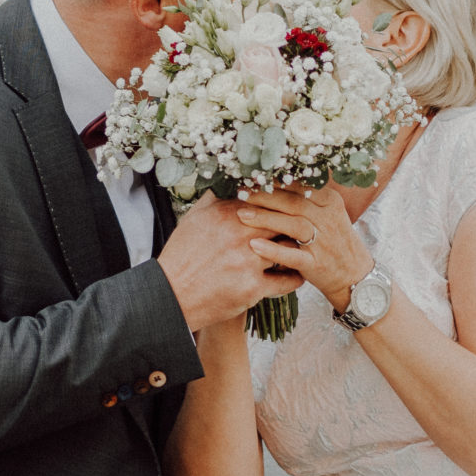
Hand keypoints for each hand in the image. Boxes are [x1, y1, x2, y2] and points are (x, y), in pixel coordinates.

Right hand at [158, 195, 303, 330]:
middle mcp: (240, 235)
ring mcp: (248, 262)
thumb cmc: (182, 256)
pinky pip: (286, 281)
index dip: (283, 204)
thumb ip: (214, 198)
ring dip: (295, 251)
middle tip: (304, 228)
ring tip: (302, 250)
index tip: (293, 207)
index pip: (269, 201)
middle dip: (293, 226)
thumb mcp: (193, 219)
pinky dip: (295, 277)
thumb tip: (226, 180)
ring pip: (288, 249)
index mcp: (228, 214)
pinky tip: (298, 274)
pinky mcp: (252, 288)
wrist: (171, 294)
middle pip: (283, 222)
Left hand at [235, 187, 370, 311]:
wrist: (354, 275)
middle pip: (293, 202)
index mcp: (329, 202)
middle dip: (264, 197)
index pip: (298, 187)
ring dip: (266, 219)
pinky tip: (254, 245)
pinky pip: (293, 255)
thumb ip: (305, 199)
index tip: (252, 178)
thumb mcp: (327, 214)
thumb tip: (273, 181)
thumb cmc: (333, 242)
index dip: (274, 182)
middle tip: (241, 193)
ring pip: (293, 225)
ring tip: (242, 215)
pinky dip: (273, 250)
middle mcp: (328, 219)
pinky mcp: (316, 264)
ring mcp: (323, 242)